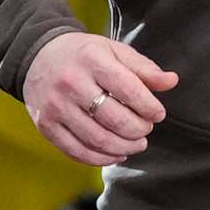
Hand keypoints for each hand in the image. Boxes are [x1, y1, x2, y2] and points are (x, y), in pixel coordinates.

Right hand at [24, 32, 177, 166]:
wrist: (37, 56)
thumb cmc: (84, 55)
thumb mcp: (114, 51)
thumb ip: (144, 68)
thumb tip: (172, 81)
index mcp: (92, 59)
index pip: (128, 89)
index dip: (149, 107)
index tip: (158, 114)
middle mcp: (71, 82)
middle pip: (114, 119)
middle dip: (138, 130)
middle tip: (146, 129)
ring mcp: (56, 106)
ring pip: (97, 140)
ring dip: (124, 147)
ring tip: (136, 143)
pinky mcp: (46, 126)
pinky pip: (77, 151)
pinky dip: (101, 158)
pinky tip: (116, 153)